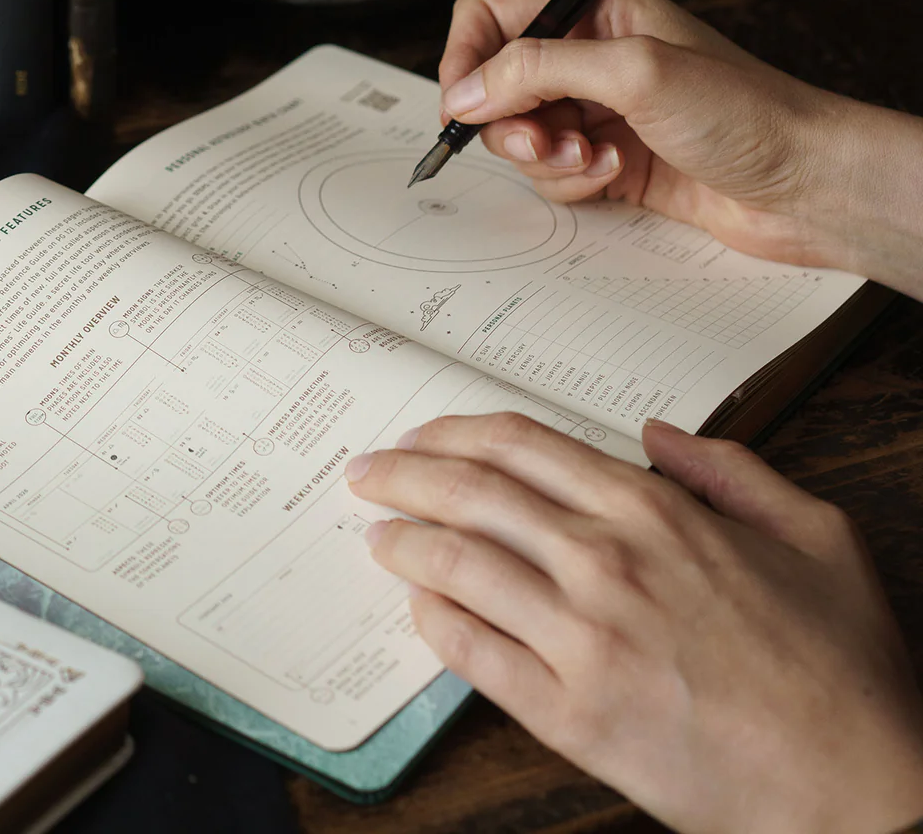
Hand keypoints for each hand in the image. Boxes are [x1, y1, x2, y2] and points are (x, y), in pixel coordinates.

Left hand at [347, 413, 922, 833]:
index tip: (421, 437)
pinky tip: (417, 607)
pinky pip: (472, 654)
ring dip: (401, 542)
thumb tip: (655, 433)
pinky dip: (432, 622)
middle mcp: (607, 563)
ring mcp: (582, 639)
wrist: (855, 790)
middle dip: (404, 475)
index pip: (522, 446)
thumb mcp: (815, 536)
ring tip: (375, 534)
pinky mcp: (568, 713)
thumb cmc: (838, 669)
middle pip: (471, 495)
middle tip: (368, 473)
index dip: (455, 433)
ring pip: (457, 566)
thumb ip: (730, 470)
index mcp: (657, 512)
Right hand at [436, 0, 922, 296]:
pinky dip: (571, 182)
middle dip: (510, 122)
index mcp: (597, 6)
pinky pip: (550, 173)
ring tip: (596, 162)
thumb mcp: (634, 72)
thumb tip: (465, 92)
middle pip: (495, 84)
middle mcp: (590, 52)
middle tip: (542, 144)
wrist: (804, 184)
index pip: (491, 15)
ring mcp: (596, 109)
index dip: (466, 60)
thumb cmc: (745, 112)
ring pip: (518, 135)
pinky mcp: (605, 158)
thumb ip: (538, 69)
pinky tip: (616, 177)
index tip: (465, 107)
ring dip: (545, 158)